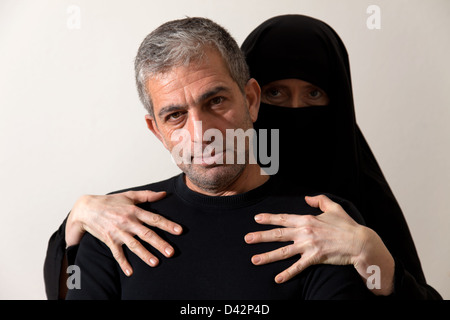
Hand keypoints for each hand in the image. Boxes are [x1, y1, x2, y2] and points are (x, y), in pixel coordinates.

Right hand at [66, 190, 182, 275]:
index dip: (168, 225)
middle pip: (147, 234)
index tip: (179, 231)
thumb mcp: (129, 195)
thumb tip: (164, 194)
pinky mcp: (109, 240)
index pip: (154, 219)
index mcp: (134, 211)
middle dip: (159, 243)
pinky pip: (117, 254)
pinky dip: (123, 263)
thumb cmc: (110, 201)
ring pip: (134, 245)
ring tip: (155, 263)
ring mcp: (118, 232)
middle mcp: (128, 222)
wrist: (87, 208)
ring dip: (145, 254)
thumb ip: (147, 195)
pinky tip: (130, 272)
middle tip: (171, 252)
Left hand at [244, 194, 393, 294]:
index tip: (256, 219)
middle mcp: (305, 232)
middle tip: (246, 239)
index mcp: (307, 219)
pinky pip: (298, 267)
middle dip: (260, 237)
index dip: (269, 219)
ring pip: (283, 252)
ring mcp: (309, 246)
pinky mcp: (315, 258)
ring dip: (267, 256)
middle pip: (278, 235)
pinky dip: (287, 274)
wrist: (360, 242)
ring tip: (254, 259)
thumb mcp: (333, 207)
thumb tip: (307, 198)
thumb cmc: (347, 225)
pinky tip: (277, 279)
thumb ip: (319, 200)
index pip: (283, 218)